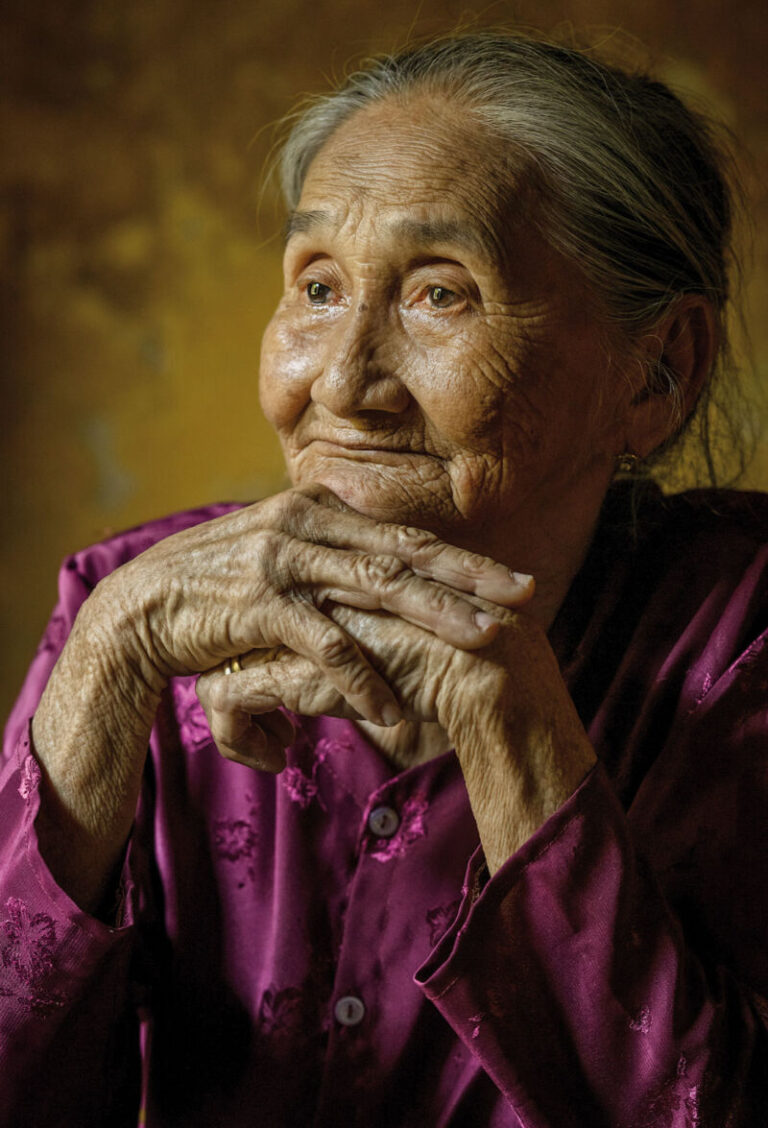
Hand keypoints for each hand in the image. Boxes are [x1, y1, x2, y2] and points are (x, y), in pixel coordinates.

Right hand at [30, 487, 531, 908]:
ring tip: (486, 643)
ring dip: (436, 616)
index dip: (461, 558)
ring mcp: (283, 560)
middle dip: (471, 575)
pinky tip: (392, 710)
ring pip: (377, 587)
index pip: (404, 536)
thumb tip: (384, 572)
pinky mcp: (258, 602)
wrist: (141, 609)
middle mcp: (306, 524)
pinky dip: (362, 678)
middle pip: (405, 552)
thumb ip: (332, 556)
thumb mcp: (281, 557)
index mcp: (317, 509)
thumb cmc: (219, 590)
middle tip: (526, 594)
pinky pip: (325, 641)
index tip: (512, 579)